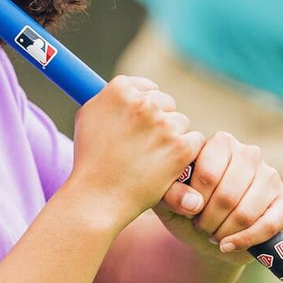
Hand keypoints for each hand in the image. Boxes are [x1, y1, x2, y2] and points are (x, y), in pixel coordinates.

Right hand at [68, 76, 204, 234]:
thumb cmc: (89, 159)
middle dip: (159, 121)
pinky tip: (168, 165)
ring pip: (181, 122)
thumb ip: (109, 98)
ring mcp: (164, 125)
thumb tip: (125, 90)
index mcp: (120, 90)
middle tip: (145, 144)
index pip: (147, 87)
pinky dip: (185, 154)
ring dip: (172, 137)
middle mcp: (143, 103)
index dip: (145, 106)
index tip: (141, 122)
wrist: (97, 195)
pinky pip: (195, 141)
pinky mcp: (181, 148)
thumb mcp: (87, 116)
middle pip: (166, 103)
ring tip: (152, 159)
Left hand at [154, 132, 282, 266]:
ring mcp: (270, 175)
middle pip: (228, 195)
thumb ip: (171, 194)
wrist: (207, 233)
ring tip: (212, 234)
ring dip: (225, 231)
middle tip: (200, 226)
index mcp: (220, 142)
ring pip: (246, 212)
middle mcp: (249, 153)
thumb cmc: (187, 207)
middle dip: (209, 220)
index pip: (208, 174)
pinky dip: (245, 240)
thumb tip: (193, 203)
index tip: (187, 211)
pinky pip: (269, 225)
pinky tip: (228, 245)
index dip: (195, 200)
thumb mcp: (169, 199)